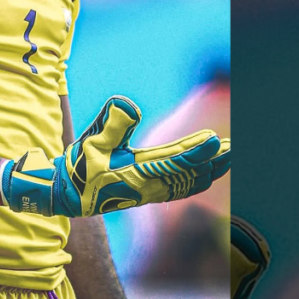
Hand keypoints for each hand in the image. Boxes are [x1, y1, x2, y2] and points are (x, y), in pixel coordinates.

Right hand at [0, 96, 229, 216]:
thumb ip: (110, 123)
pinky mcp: (145, 191)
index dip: (196, 151)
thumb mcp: (90, 142)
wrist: (64, 195)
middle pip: (189, 174)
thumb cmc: (76, 168)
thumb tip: (128, 103)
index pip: (174, 162)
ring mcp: (148, 191)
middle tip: (234, 148)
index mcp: (136, 174)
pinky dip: (195, 178)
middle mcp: (148, 186)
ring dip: (208, 169)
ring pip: (187, 182)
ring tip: (226, 157)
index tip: (215, 139)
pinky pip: (178, 186)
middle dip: (213, 161)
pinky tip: (203, 172)